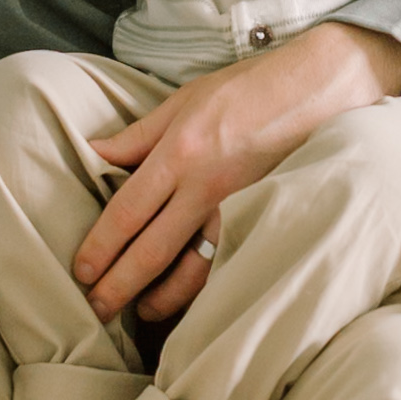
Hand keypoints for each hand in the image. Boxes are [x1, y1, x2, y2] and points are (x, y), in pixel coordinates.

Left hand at [74, 21, 400, 321]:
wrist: (320, 87)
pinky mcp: (268, 218)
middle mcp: (208, 186)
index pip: (127, 211)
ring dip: (161, 299)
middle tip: (94, 310)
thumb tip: (93, 153)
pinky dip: (208, 289)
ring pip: (194, 271)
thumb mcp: (186, 99)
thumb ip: (138, 135)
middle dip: (118, 286)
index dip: (100, 246)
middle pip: (152, 250)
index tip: (80, 270)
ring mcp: (241, 207)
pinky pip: (230, 263)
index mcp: (182, 151)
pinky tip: (192, 301)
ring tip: (140, 312)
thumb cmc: (250, 87)